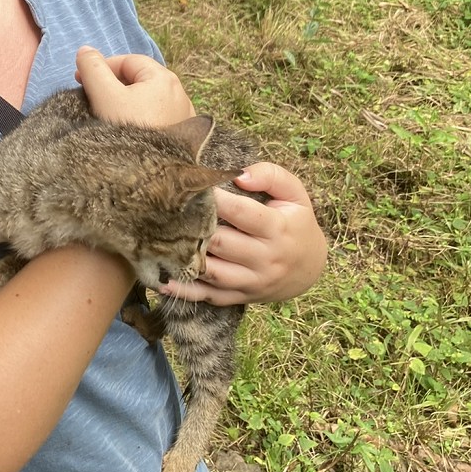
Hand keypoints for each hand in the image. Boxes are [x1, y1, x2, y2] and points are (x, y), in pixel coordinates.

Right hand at [74, 46, 196, 127]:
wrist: (154, 178)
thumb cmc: (129, 131)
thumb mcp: (104, 96)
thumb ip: (93, 69)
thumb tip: (85, 50)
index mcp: (163, 77)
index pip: (127, 61)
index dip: (101, 67)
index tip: (80, 82)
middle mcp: (179, 93)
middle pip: (138, 80)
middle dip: (112, 86)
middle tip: (91, 100)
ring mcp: (183, 117)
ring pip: (146, 101)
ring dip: (125, 104)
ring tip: (106, 118)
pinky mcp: (181, 137)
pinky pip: (155, 119)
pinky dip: (138, 119)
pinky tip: (127, 134)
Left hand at [160, 162, 324, 305]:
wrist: (310, 267)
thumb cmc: (296, 222)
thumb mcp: (295, 194)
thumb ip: (271, 176)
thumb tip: (240, 174)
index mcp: (277, 228)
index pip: (240, 212)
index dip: (214, 199)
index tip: (191, 185)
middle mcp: (265, 258)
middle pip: (221, 242)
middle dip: (193, 227)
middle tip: (165, 211)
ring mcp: (252, 281)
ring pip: (213, 272)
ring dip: (185, 259)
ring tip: (159, 243)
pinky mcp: (242, 296)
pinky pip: (210, 297)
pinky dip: (186, 291)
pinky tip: (163, 281)